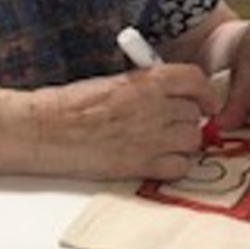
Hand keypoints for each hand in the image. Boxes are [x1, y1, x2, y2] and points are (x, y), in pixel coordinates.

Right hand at [31, 63, 214, 181]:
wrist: (45, 130)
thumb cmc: (69, 106)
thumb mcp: (113, 83)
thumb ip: (144, 87)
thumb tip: (166, 98)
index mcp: (146, 80)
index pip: (195, 80)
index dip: (204, 92)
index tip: (203, 101)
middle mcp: (154, 108)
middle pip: (194, 115)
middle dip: (186, 120)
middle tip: (170, 126)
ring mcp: (149, 138)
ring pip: (192, 141)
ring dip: (183, 143)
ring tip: (162, 145)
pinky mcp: (139, 165)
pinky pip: (179, 168)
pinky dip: (174, 166)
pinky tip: (158, 162)